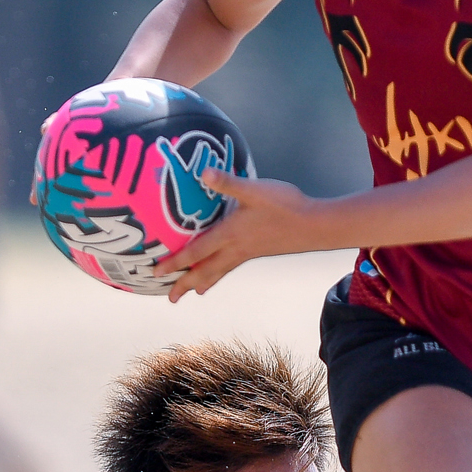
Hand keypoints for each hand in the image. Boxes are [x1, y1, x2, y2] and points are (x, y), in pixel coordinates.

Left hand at [159, 170, 318, 301]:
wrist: (313, 225)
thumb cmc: (285, 205)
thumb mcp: (255, 190)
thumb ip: (227, 182)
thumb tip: (204, 172)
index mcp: (230, 234)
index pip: (196, 251)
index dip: (175, 262)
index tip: (157, 273)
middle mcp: (235, 248)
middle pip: (204, 270)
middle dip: (185, 284)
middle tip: (169, 299)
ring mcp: (246, 253)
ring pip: (218, 272)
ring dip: (202, 283)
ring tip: (192, 293)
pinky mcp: (256, 252)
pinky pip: (230, 268)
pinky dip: (219, 275)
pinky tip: (218, 274)